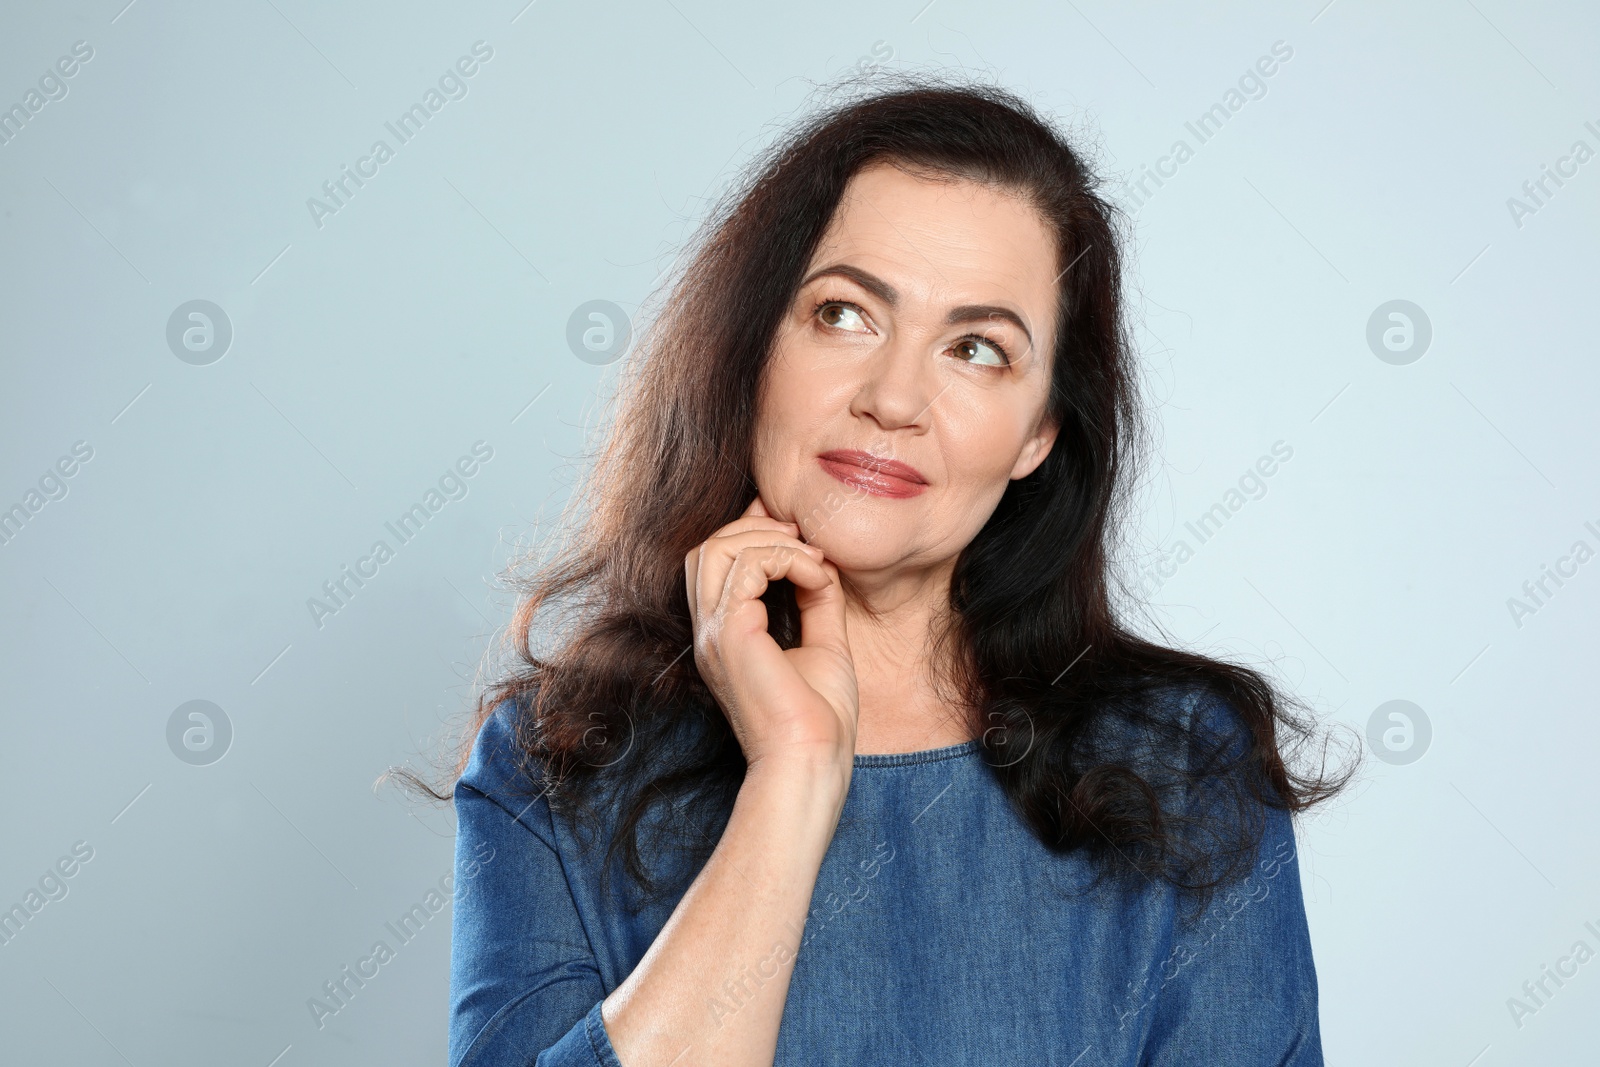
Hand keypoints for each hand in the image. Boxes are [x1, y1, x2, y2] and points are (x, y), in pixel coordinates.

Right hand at [685, 495, 857, 775]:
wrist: (811, 761)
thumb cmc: (819, 719)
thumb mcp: (823, 644)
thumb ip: (817, 600)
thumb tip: (822, 562)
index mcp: (724, 636)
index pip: (714, 562)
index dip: (749, 530)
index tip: (797, 530)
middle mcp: (710, 632)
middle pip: (706, 548)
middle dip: (755, 526)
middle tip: (803, 537)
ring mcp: (714, 633)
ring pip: (717, 548)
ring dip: (771, 539)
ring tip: (812, 558)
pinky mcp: (731, 634)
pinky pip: (750, 565)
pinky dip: (789, 559)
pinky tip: (817, 577)